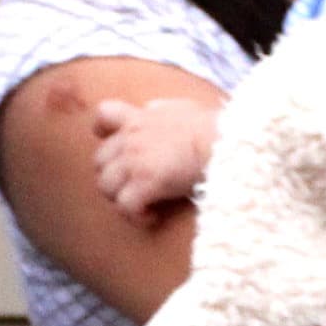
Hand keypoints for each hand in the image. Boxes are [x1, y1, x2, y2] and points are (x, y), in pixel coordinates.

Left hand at [89, 97, 218, 221]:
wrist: (225, 142)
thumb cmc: (213, 128)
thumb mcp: (183, 108)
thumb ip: (161, 110)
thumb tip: (151, 110)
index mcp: (139, 118)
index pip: (102, 116)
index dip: (103, 134)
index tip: (115, 147)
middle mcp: (131, 138)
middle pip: (99, 161)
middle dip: (113, 177)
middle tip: (135, 189)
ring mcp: (135, 161)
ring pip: (106, 187)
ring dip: (121, 199)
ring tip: (144, 206)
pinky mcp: (146, 183)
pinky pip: (125, 207)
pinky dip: (135, 216)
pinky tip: (152, 218)